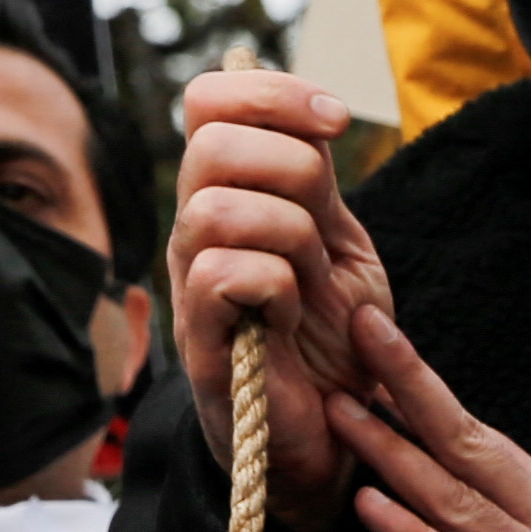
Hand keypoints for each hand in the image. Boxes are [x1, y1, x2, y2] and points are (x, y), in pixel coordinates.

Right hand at [166, 62, 389, 530]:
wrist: (337, 438)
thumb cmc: (333, 341)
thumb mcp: (339, 243)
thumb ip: (315, 181)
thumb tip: (309, 104)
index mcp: (229, 196)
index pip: (210, 101)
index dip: (271, 92)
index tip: (336, 122)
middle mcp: (197, 232)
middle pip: (209, 143)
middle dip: (291, 166)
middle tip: (325, 221)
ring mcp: (191, 287)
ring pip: (214, 208)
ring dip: (289, 233)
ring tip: (309, 278)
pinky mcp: (203, 344)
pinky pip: (223, 275)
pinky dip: (277, 286)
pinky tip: (290, 316)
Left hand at [332, 305, 530, 531]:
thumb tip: (448, 526)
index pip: (481, 435)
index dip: (429, 389)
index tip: (385, 346)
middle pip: (467, 443)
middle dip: (409, 387)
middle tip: (361, 336)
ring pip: (457, 500)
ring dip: (395, 454)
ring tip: (346, 417)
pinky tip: (376, 512)